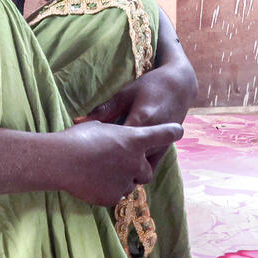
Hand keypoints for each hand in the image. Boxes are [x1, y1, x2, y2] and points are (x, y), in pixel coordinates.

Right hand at [54, 120, 182, 205]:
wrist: (62, 161)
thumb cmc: (78, 138)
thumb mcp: (97, 125)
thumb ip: (110, 130)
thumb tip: (108, 127)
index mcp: (135, 139)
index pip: (163, 134)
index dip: (172, 131)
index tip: (178, 130)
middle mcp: (136, 161)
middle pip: (147, 169)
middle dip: (138, 167)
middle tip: (120, 161)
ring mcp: (126, 181)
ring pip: (131, 184)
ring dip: (122, 179)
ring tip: (100, 171)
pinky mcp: (113, 197)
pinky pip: (115, 195)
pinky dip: (108, 190)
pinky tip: (93, 182)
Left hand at [75, 64, 195, 166]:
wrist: (180, 86)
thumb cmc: (149, 86)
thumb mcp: (124, 94)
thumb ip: (103, 110)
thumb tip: (77, 122)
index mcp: (142, 119)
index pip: (118, 142)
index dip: (100, 151)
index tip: (84, 153)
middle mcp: (154, 136)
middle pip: (129, 160)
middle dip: (111, 165)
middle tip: (92, 165)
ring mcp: (162, 145)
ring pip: (140, 170)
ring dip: (124, 171)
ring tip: (106, 169)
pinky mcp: (165, 151)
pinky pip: (149, 168)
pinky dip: (135, 171)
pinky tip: (121, 168)